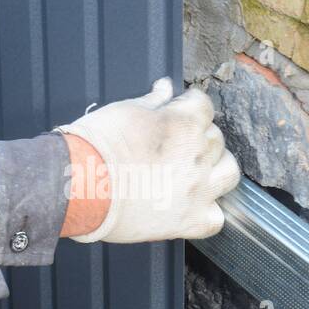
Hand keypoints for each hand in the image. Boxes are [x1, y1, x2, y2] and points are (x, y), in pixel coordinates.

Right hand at [58, 77, 239, 243]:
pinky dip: (207, 213)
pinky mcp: (189, 221)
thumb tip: (165, 87)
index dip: (188, 108)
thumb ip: (152, 101)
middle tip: (176, 147)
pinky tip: (191, 207)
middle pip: (216, 138)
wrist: (79, 185)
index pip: (203, 105)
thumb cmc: (95, 146)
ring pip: (229, 173)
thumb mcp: (124, 111)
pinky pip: (216, 218)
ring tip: (196, 172)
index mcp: (184, 122)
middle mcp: (198, 154)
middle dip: (199, 138)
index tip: (176, 113)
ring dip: (217, 169)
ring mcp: (198, 189)